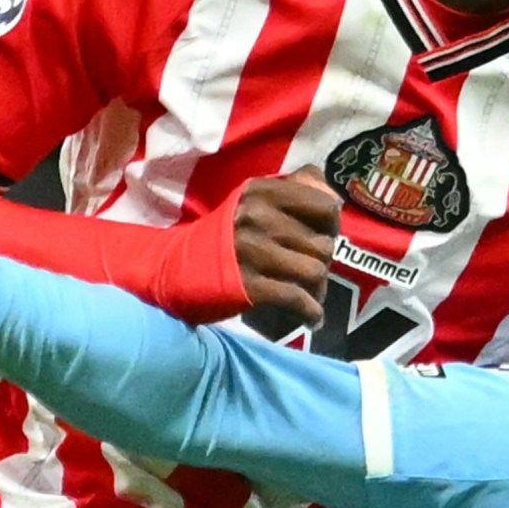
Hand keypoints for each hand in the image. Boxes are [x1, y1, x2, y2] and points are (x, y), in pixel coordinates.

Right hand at [234, 173, 340, 328]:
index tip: (321, 236)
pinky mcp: (249, 284)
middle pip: (323, 243)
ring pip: (316, 271)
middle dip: (322, 263)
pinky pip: (298, 298)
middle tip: (310, 272)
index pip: (324, 204)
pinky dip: (311, 312)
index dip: (331, 225)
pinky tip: (311, 318)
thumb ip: (293, 190)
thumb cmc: (222, 236)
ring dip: (318, 290)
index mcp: (262, 191)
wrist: (174, 269)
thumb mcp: (251, 201)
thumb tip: (334, 197)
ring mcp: (253, 250)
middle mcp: (258, 216)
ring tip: (309, 295)